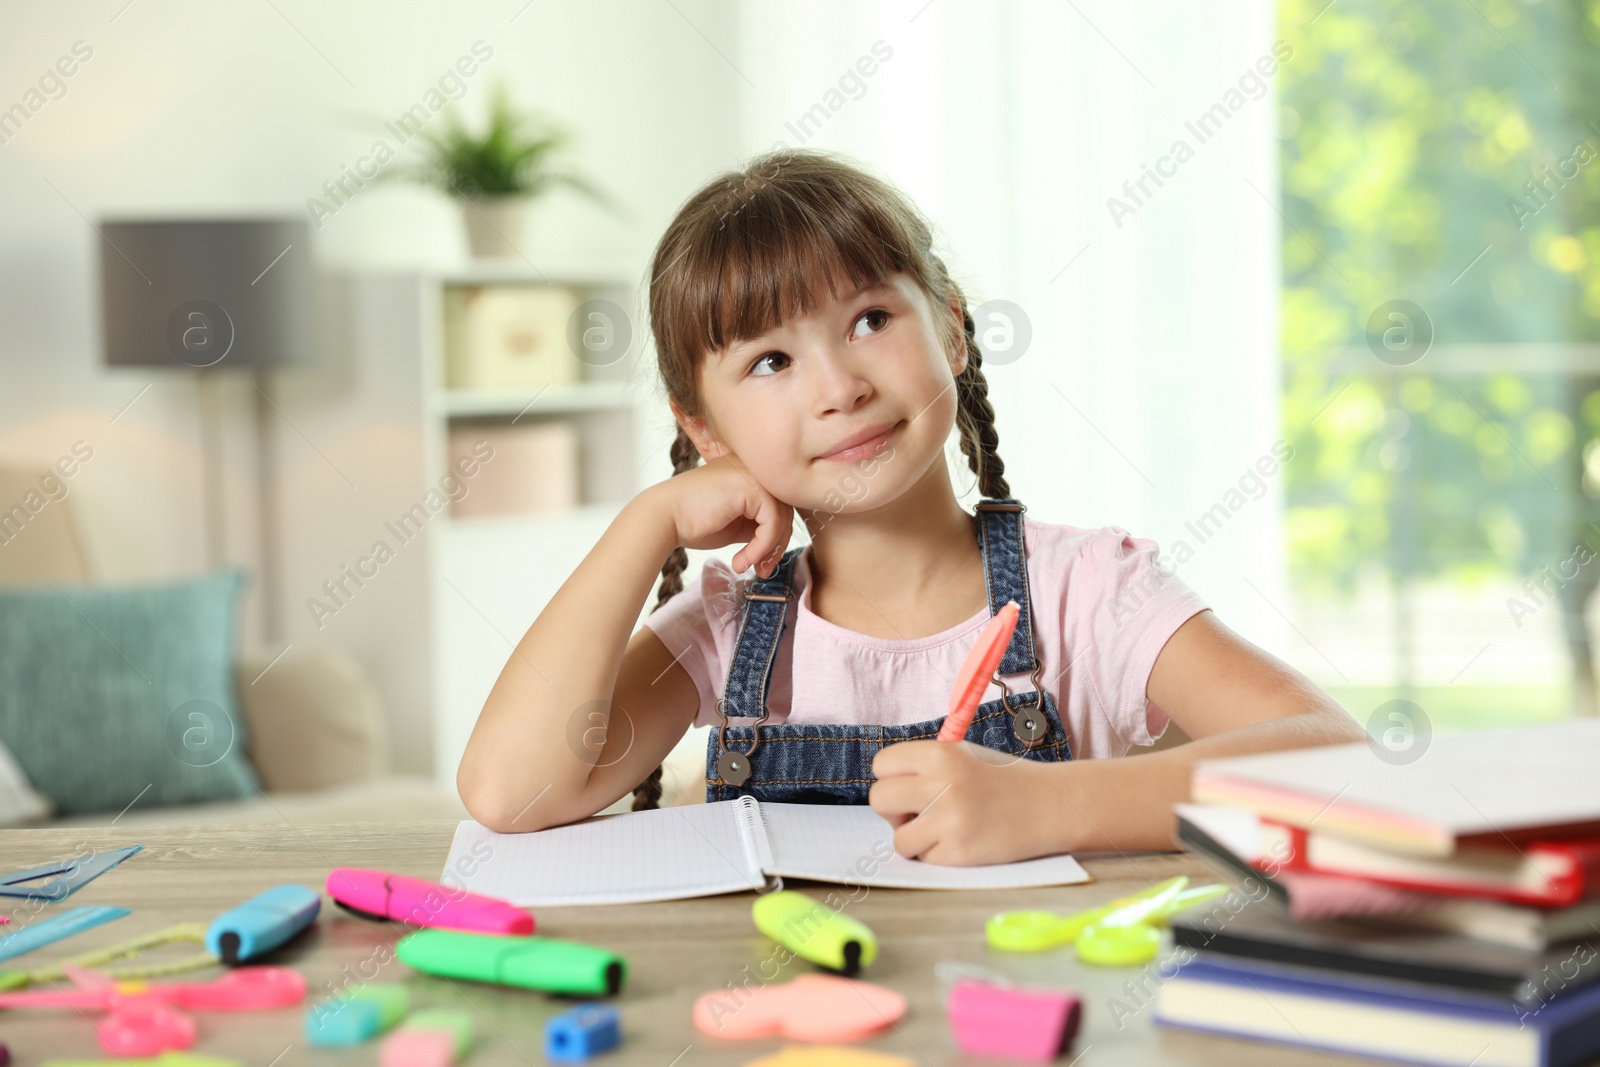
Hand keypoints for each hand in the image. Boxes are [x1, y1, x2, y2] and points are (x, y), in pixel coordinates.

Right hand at [646, 455, 794, 578]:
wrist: (663, 519)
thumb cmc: (691, 522)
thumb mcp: (734, 524)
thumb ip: (757, 525)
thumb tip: (779, 541)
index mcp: (748, 474)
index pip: (778, 505)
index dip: (775, 537)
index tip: (762, 563)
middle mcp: (752, 469)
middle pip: (785, 510)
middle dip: (776, 546)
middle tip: (763, 570)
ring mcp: (752, 474)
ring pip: (782, 517)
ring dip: (767, 550)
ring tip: (747, 566)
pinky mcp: (751, 486)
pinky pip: (772, 522)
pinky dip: (761, 547)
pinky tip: (742, 560)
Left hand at [868, 740, 1064, 865]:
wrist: (1050, 805)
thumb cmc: (1003, 780)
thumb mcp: (963, 756)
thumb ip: (924, 767)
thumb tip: (886, 788)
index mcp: (940, 753)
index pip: (882, 765)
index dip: (892, 778)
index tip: (909, 787)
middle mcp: (941, 783)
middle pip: (879, 800)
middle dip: (893, 811)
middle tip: (917, 813)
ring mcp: (949, 820)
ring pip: (898, 839)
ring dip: (915, 839)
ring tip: (942, 830)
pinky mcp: (959, 852)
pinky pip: (924, 859)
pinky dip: (937, 855)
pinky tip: (962, 841)